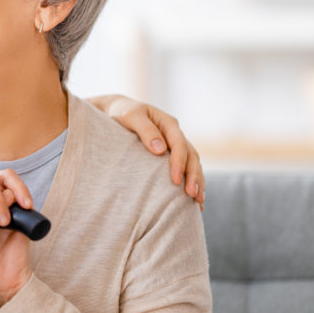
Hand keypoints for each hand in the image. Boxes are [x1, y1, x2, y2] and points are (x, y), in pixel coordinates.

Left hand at [87, 94, 204, 208]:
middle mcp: (175, 134)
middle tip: (192, 195)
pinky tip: (193, 199)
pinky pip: (186, 168)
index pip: (179, 145)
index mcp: (168, 124)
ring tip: (198, 201)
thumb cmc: (122, 112)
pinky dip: (191, 182)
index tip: (176, 181)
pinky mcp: (170, 155)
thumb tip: (160, 149)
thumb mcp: (130, 116)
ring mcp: (174, 145)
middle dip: (193, 176)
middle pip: (191, 156)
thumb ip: (145, 130)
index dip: (179, 163)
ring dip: (197, 181)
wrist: (116, 111)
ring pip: (193, 164)